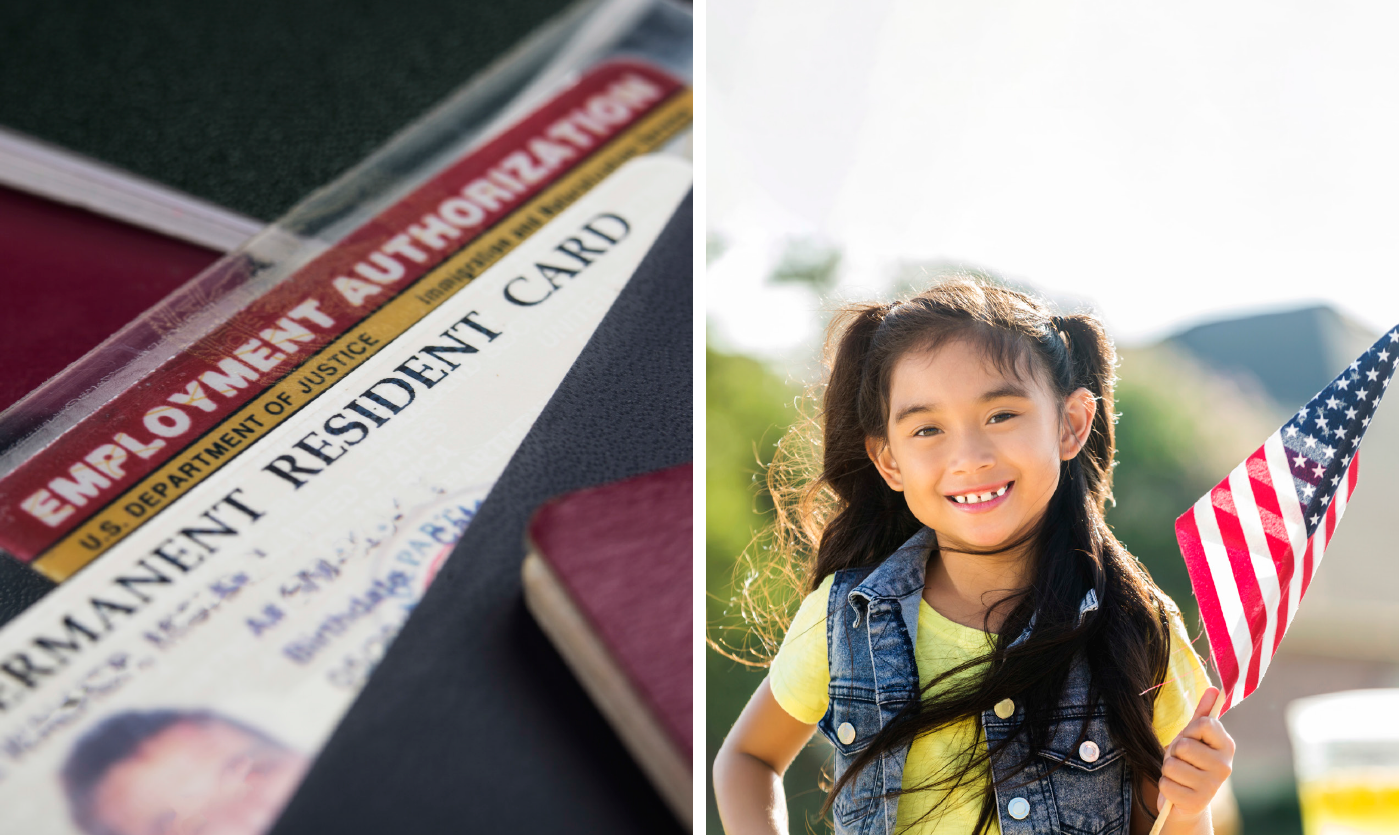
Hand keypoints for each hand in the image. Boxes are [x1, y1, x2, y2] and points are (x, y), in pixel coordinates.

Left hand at [1157, 686, 1234, 821]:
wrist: (1186, 800)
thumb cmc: (1189, 761)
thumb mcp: (1194, 736)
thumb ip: (1203, 714)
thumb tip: (1214, 689)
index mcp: (1227, 746)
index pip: (1203, 724)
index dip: (1189, 730)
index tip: (1191, 739)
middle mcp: (1225, 766)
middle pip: (1184, 745)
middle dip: (1175, 752)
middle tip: (1182, 760)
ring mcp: (1212, 786)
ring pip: (1172, 765)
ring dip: (1168, 769)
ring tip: (1179, 775)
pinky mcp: (1197, 803)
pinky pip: (1166, 784)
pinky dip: (1165, 786)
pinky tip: (1177, 789)